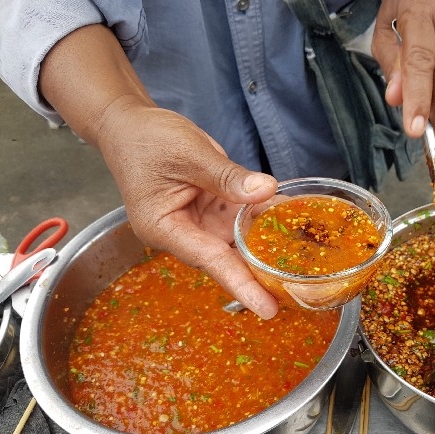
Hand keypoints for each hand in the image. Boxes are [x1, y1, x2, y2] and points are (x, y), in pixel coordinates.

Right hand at [96, 100, 279, 318]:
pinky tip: (291, 216)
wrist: (130, 124)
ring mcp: (199, 222)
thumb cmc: (145, 140)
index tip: (267, 309)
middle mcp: (183, 232)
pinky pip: (242, 218)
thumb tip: (266, 191)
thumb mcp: (189, 153)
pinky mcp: (211, 209)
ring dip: (268, 244)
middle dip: (261, 274)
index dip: (242, 285)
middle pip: (228, 258)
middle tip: (298, 293)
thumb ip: (227, 176)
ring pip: (239, 240)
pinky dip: (263, 217)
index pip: (211, 260)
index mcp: (165, 227)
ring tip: (304, 262)